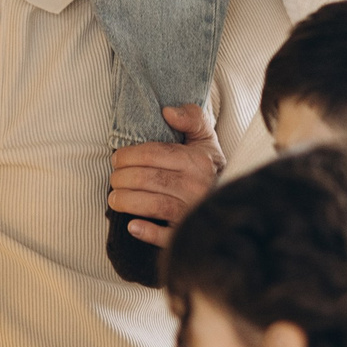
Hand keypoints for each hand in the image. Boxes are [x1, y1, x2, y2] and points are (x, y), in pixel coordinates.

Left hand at [109, 105, 224, 245]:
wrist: (233, 198)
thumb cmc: (209, 166)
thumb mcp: (204, 137)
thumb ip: (190, 118)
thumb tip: (167, 111)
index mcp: (197, 161)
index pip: (154, 154)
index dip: (128, 155)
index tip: (116, 159)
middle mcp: (196, 186)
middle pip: (148, 179)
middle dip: (122, 178)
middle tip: (113, 180)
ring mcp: (192, 211)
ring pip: (154, 205)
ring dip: (127, 202)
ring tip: (114, 199)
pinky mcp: (188, 232)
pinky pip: (167, 236)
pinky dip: (147, 232)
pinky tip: (133, 226)